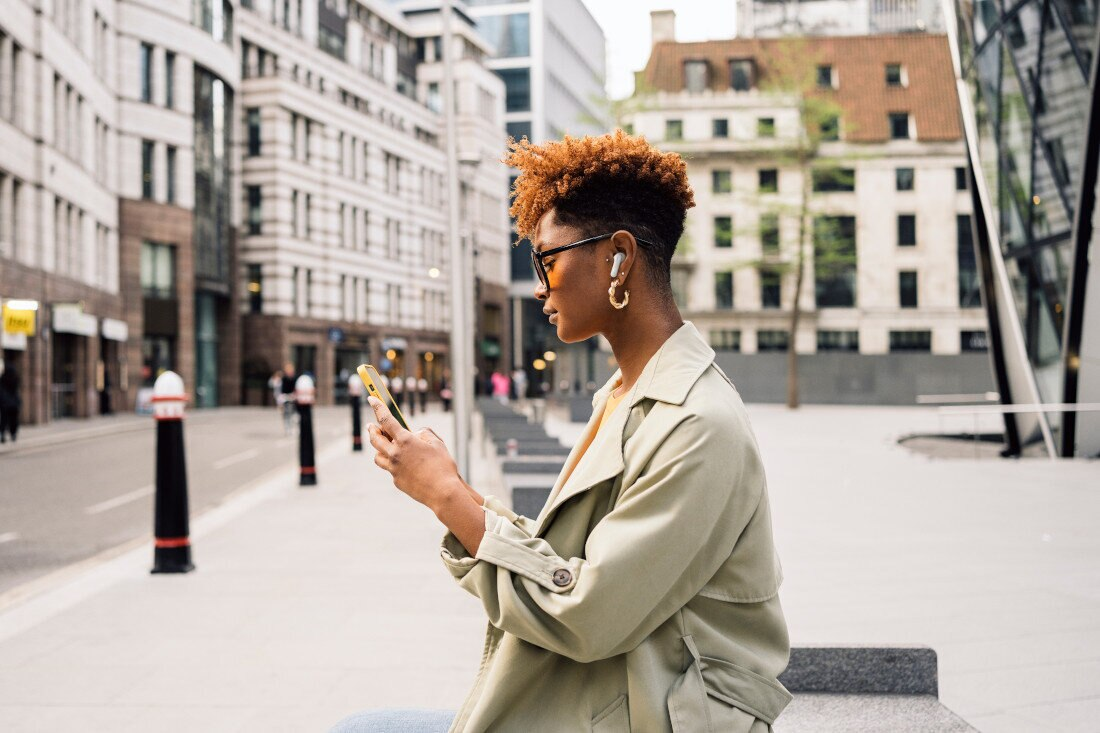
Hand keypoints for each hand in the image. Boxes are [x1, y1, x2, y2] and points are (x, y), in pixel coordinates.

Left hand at [366, 396, 462, 510]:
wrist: (443, 493)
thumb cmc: (443, 466)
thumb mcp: (437, 443)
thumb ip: (424, 434)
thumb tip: (415, 434)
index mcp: (405, 441)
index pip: (386, 420)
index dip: (378, 407)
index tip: (371, 398)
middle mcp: (395, 454)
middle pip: (375, 439)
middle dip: (372, 430)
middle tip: (371, 426)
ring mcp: (394, 469)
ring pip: (378, 456)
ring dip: (379, 448)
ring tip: (384, 446)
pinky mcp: (397, 481)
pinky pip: (390, 469)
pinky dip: (393, 463)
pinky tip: (403, 465)